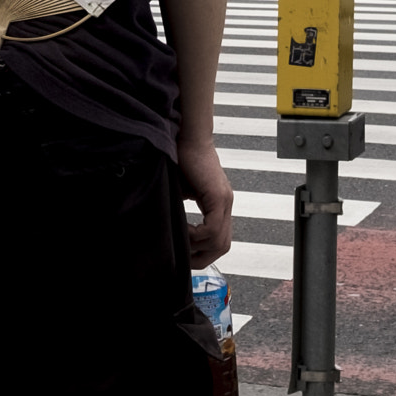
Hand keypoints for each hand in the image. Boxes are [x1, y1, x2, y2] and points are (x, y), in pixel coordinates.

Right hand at [179, 136, 233, 268]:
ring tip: (181, 239)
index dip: (203, 253)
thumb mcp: (180, 192)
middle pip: (222, 246)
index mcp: (218, 205)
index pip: (218, 240)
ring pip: (220, 241)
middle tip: (183, 258)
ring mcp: (224, 201)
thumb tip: (170, 230)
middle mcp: (225, 205)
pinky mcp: (219, 197)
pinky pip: (213, 229)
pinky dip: (197, 235)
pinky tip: (183, 229)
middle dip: (202, 258)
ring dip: (198, 247)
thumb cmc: (180, 159)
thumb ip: (180, 211)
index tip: (184, 255)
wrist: (187, 137)